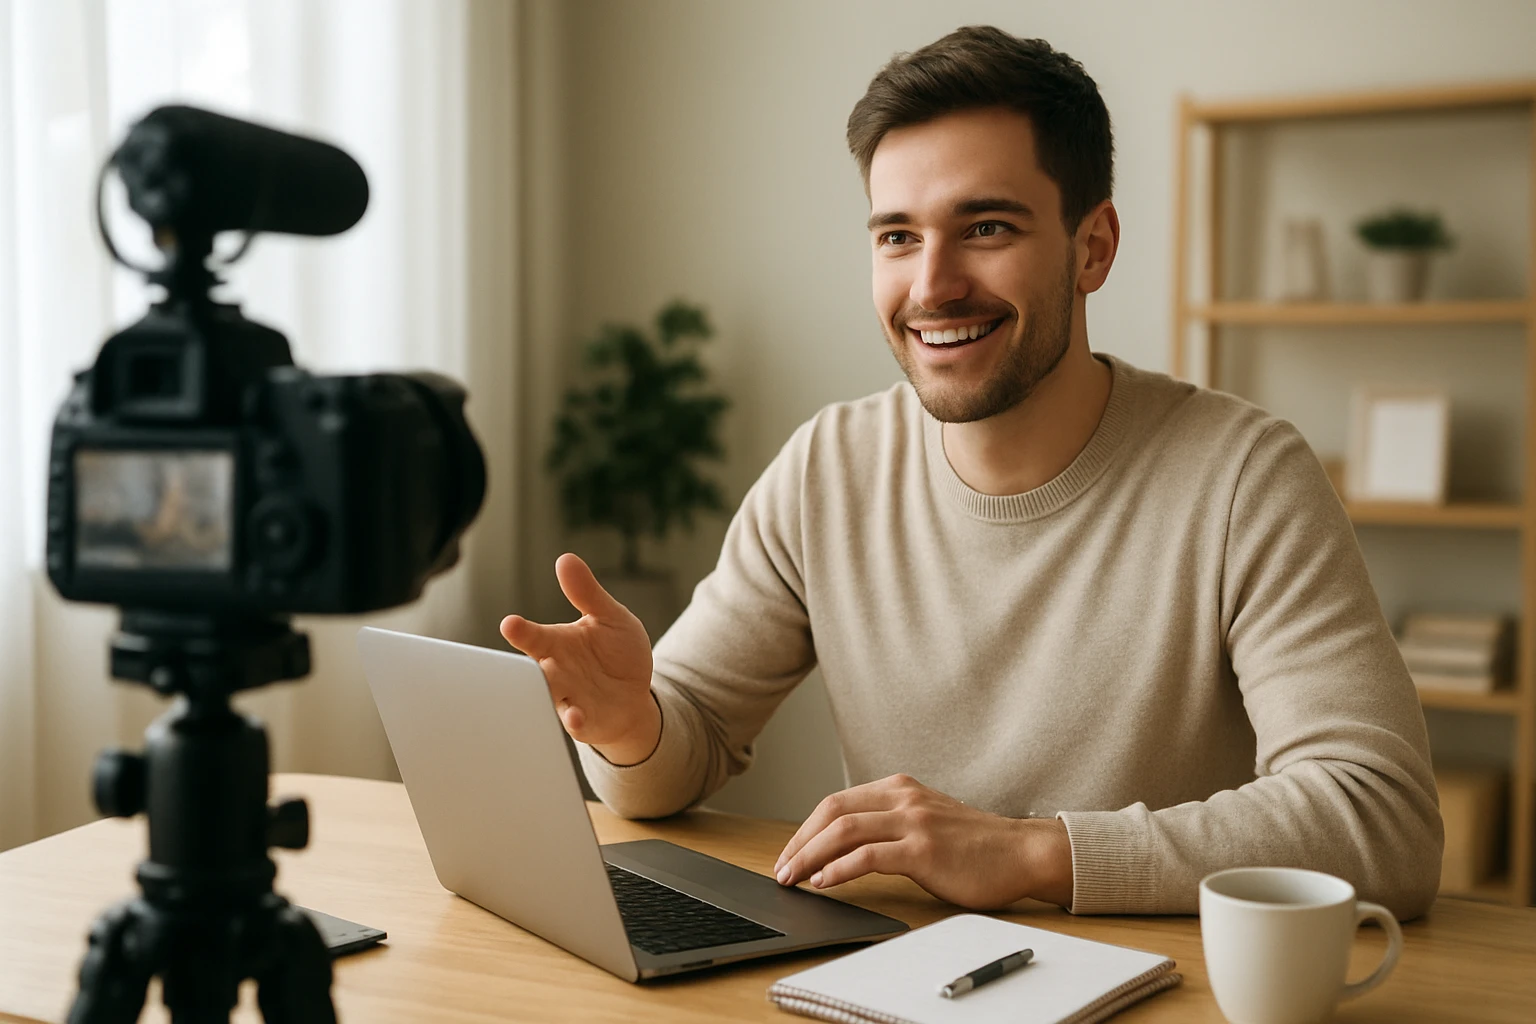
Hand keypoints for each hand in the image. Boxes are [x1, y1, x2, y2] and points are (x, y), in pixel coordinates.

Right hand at [499, 553, 660, 765]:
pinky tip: (576, 716)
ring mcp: (566, 697)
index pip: (534, 635)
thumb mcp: (610, 618)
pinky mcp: (581, 719)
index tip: (509, 624)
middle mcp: (555, 671)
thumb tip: (566, 558)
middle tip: (518, 660)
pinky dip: (573, 718)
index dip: (521, 631)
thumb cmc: (615, 653)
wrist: (634, 696)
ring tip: (546, 683)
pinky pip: (572, 721)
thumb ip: (587, 593)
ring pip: (547, 694)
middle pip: (534, 667)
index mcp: (557, 643)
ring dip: (547, 690)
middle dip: (524, 663)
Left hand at [772, 774, 1073, 909]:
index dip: (806, 830)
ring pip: (843, 830)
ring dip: (810, 856)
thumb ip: (889, 823)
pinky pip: (868, 855)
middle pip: (832, 811)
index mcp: (899, 788)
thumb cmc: (974, 845)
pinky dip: (839, 869)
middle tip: (781, 869)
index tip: (789, 854)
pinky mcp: (923, 849)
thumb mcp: (925, 820)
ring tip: (793, 878)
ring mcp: (913, 821)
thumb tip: (841, 849)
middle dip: (799, 842)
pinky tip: (825, 882)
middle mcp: (902, 798)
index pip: (836, 803)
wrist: (1021, 853)